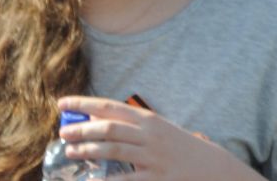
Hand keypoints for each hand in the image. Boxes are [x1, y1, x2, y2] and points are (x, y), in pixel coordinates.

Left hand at [55, 98, 262, 180]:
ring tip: (71, 151)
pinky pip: (127, 180)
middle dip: (82, 129)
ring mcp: (154, 157)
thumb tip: (94, 120)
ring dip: (88, 150)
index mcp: (148, 119)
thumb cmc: (181, 148)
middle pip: (108, 128)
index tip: (61, 104)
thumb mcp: (158, 130)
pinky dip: (107, 180)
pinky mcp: (158, 179)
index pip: (110, 106)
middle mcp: (149, 135)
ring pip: (114, 150)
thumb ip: (130, 125)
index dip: (83, 104)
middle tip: (63, 132)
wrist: (215, 169)